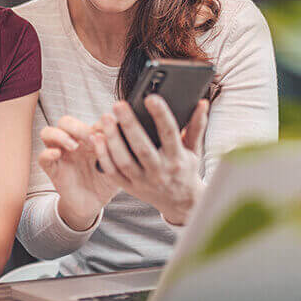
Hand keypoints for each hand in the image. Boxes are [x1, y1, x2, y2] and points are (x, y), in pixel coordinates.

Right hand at [39, 116, 119, 230]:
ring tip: (74, 146)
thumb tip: (123, 133)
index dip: (97, 124)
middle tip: (91, 137)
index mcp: (87, 139)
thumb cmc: (105, 182)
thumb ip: (117, 151)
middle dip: (77, 126)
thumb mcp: (116, 166)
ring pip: (48, 133)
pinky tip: (57, 154)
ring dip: (60, 135)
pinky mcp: (52, 169)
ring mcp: (60, 155)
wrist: (94, 204)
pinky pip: (42, 157)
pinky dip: (48, 153)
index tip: (109, 132)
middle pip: (65, 122)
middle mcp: (72, 143)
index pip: (87, 122)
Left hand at [91, 95, 208, 225]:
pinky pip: (113, 172)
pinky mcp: (129, 187)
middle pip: (142, 148)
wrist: (180, 203)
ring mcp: (143, 181)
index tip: (151, 97)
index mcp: (177, 158)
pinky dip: (103, 156)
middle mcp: (160, 171)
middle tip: (119, 105)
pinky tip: (97, 138)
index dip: (161, 115)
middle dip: (129, 125)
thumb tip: (203, 102)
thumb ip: (196, 125)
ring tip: (106, 118)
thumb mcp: (193, 149)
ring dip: (113, 139)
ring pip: (124, 161)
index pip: (169, 133)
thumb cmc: (185, 169)